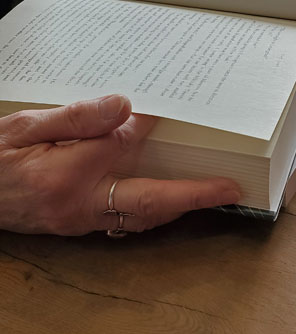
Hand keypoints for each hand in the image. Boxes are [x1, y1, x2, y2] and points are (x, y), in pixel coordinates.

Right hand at [0, 95, 239, 234]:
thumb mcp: (25, 126)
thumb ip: (77, 118)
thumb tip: (127, 107)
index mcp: (66, 175)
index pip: (125, 145)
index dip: (150, 126)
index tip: (172, 110)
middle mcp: (79, 205)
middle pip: (149, 204)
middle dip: (195, 196)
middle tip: (232, 189)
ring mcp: (79, 221)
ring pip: (141, 218)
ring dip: (178, 207)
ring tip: (210, 193)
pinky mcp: (77, 226)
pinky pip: (124, 222)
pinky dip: (151, 209)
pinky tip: (165, 196)